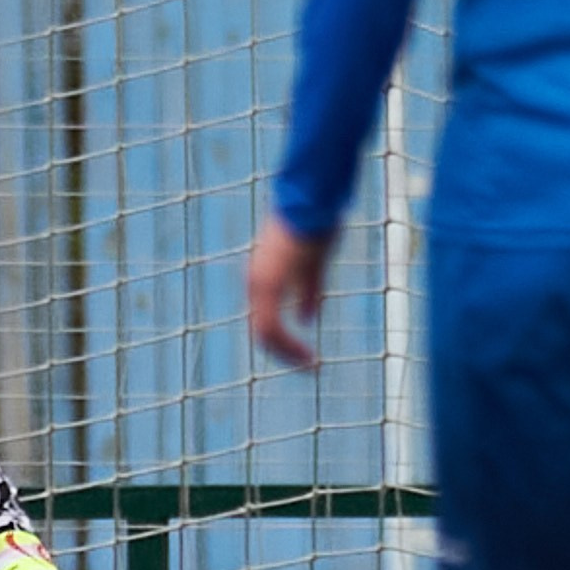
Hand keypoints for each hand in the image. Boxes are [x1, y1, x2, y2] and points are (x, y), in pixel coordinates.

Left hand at [246, 213, 332, 367]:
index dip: (285, 341)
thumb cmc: (314, 226)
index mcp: (263, 279)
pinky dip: (288, 344)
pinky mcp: (268, 283)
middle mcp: (256, 283)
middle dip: (285, 352)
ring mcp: (259, 283)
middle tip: (308, 366)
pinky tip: (306, 355)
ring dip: (287, 352)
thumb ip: (308, 293)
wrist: (311, 203)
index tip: (306, 354)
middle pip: (262, 331)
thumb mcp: (313, 266)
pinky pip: (271, 326)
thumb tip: (307, 318)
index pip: (266, 321)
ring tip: (308, 365)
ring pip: (265, 333)